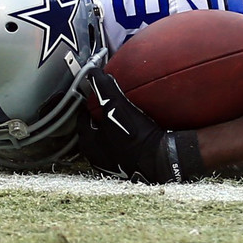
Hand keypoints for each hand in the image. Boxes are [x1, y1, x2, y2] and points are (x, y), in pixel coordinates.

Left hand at [75, 63, 202, 182]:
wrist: (160, 161)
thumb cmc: (135, 136)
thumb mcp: (116, 106)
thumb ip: (104, 89)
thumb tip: (94, 72)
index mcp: (88, 143)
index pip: (82, 120)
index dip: (87, 107)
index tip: (93, 99)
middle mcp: (96, 157)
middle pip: (93, 133)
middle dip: (98, 121)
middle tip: (106, 109)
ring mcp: (112, 166)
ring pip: (106, 144)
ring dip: (110, 133)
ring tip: (119, 121)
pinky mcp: (127, 170)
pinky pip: (120, 153)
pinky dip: (122, 144)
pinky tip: (132, 136)